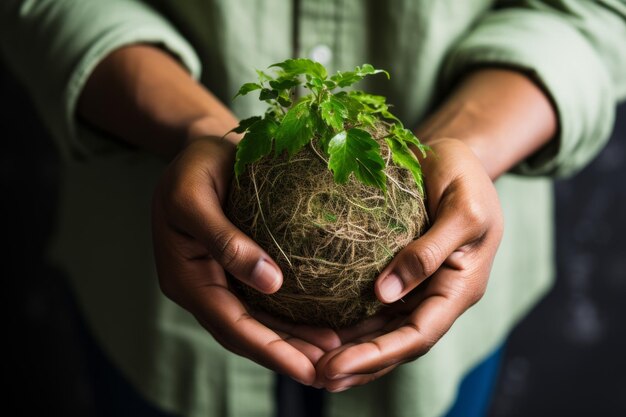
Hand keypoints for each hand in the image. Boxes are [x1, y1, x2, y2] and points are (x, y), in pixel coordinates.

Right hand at [151, 136, 339, 384]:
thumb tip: (271, 284)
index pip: (231, 325)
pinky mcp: (236, 268)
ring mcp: (219, 279)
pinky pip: (265, 299)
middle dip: (287, 355)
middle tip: (330, 371)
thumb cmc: (192, 166)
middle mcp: (202, 286)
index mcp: (185, 277)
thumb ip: (225, 240)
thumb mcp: (195, 197)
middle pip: (247, 332)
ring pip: (258, 320)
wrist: (197, 148)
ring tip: (334, 353)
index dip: (270, 350)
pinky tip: (322, 320)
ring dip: (293, 341)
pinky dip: (292, 314)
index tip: (308, 369)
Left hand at [314, 138, 503, 390]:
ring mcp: (416, 286)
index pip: (417, 335)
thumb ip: (428, 253)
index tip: (336, 365)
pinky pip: (373, 303)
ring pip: (382, 329)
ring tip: (312, 363)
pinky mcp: (398, 272)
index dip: (377, 355)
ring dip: (351, 349)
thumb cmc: (467, 179)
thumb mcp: (462, 212)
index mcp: (459, 288)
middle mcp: (435, 295)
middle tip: (317, 376)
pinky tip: (321, 326)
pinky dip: (349, 319)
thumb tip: (384, 294)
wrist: (456, 158)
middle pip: (396, 342)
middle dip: (359, 364)